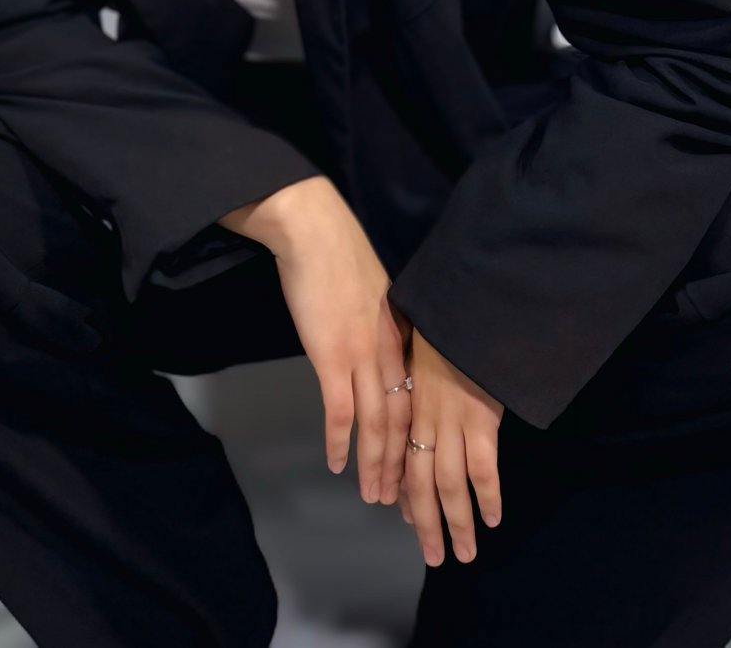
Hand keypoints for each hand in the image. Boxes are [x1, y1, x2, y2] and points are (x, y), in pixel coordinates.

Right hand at [268, 185, 414, 505]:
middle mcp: (387, 350)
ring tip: (373, 497)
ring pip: (376, 424)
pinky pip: (339, 412)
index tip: (416, 462)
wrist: (313, 230)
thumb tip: (376, 342)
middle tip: (398, 499)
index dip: (415, 434)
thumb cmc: (337, 253)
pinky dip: (339, 442)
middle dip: (400, 463)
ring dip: (375, 464)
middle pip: (401, 419)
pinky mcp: (331, 357)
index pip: (415, 397)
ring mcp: (360, 356)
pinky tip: (336, 464)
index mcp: (398, 334)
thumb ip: (378, 322)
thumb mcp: (372, 289)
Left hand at [391, 327, 503, 567]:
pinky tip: (492, 520)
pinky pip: (481, 468)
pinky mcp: (481, 418)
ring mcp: (452, 420)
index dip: (402, 488)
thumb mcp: (420, 343)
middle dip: (426, 522)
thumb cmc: (444, 318)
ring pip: (449, 484)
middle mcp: (425, 417)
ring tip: (463, 553)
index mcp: (409, 399)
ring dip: (455, 523)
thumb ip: (418, 370)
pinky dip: (486, 497)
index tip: (403, 513)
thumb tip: (419, 385)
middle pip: (420, 481)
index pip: (400, 454)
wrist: (462, 302)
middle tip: (433, 555)